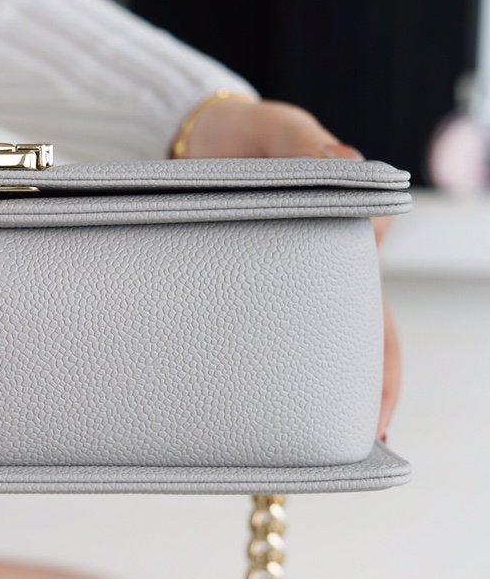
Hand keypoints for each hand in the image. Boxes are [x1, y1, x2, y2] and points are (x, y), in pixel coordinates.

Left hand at [179, 97, 398, 440]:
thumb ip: (304, 144)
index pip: (370, 307)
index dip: (381, 367)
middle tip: (343, 448)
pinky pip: (241, 321)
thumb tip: (342, 159)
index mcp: (340, 238)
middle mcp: (312, 268)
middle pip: (343, 343)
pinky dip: (240, 358)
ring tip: (286, 440)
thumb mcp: (277, 130)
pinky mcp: (230, 276)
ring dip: (295, 386)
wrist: (197, 133)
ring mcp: (271, 278)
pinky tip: (223, 396)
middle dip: (350, 398)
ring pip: (294, 341)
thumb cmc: (248, 134)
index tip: (379, 416)